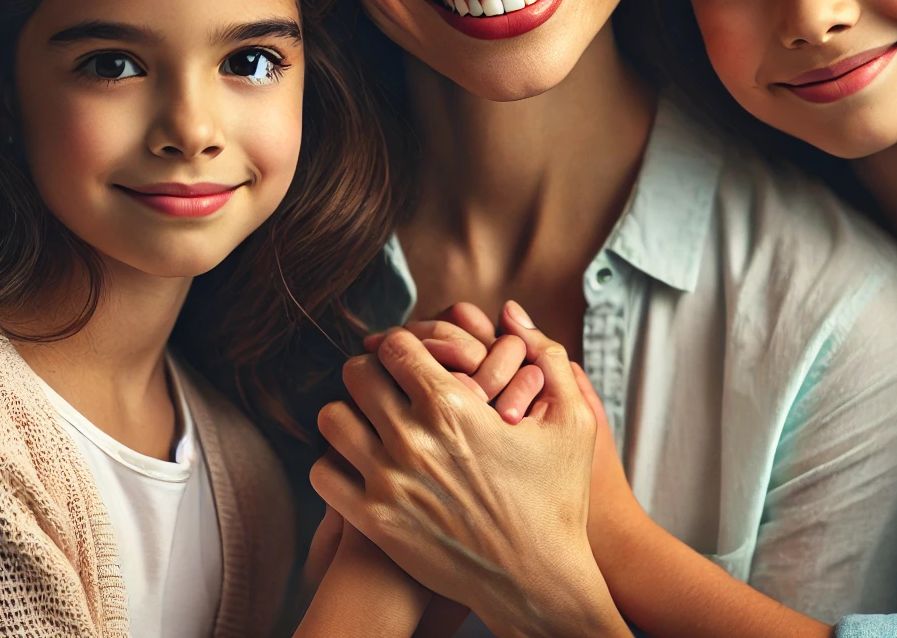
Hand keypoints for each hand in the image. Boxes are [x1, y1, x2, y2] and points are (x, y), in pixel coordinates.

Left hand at [311, 316, 626, 637]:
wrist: (539, 583)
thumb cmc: (558, 499)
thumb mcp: (573, 421)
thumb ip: (548, 356)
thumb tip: (513, 312)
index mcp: (454, 407)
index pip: (395, 345)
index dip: (403, 342)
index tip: (411, 356)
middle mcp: (413, 440)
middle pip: (357, 373)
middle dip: (373, 370)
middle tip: (389, 384)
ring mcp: (388, 483)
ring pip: (332, 418)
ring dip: (350, 412)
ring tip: (373, 421)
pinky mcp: (374, 522)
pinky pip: (323, 473)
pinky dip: (336, 462)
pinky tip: (364, 464)